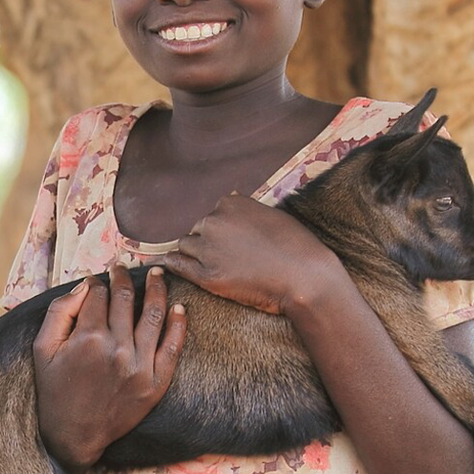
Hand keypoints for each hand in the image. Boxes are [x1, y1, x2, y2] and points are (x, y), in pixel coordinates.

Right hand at [33, 264, 186, 473]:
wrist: (75, 436)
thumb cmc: (55, 392)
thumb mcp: (43, 349)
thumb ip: (59, 312)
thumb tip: (84, 286)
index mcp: (88, 338)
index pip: (98, 296)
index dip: (96, 283)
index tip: (96, 281)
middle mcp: (117, 348)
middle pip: (125, 299)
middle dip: (123, 278)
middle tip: (121, 269)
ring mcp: (140, 366)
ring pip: (154, 315)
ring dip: (156, 290)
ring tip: (157, 274)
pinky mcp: (156, 383)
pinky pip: (173, 347)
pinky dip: (178, 325)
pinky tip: (179, 308)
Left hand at [163, 195, 339, 316]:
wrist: (305, 277)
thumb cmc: (296, 247)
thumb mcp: (271, 215)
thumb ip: (244, 208)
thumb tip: (228, 196)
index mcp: (230, 202)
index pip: (212, 215)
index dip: (220, 231)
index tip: (232, 244)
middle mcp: (214, 221)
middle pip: (197, 230)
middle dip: (206, 243)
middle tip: (227, 259)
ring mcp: (208, 248)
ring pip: (186, 246)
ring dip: (194, 255)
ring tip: (213, 266)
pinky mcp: (206, 275)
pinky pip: (177, 264)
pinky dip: (172, 264)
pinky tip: (168, 266)